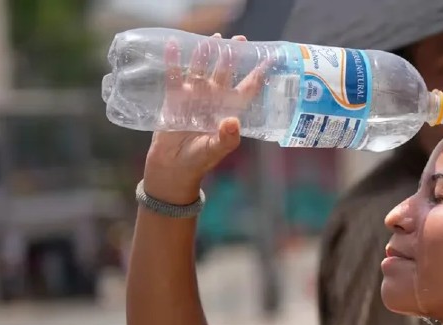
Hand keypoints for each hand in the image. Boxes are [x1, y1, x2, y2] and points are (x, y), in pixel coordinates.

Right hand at [143, 34, 263, 202]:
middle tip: (238, 39)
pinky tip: (175, 45)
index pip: (247, 89)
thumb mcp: (216, 150)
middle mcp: (213, 99)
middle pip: (225, 73)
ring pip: (201, 70)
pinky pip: (175, 75)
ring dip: (205, 55)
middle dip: (231, 56)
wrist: (173, 167)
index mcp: (228, 110)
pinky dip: (174, 61)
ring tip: (212, 39)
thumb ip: (227, 137)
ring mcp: (194, 96)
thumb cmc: (199, 160)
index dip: (257, 75)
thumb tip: (233, 122)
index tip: (268, 60)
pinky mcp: (174, 97)